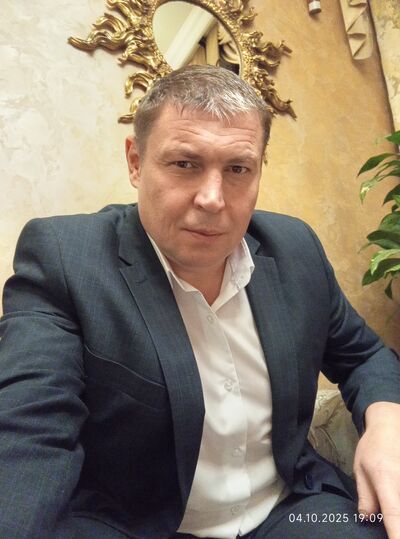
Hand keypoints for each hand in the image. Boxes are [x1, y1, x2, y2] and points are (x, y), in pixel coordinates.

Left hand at [354, 401, 399, 538]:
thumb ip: (366, 496)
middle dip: (396, 523)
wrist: (391, 422)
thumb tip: (367, 519)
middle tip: (386, 507)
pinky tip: (393, 494)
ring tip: (389, 489)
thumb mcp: (361, 469)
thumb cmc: (373, 446)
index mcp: (387, 478)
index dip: (397, 534)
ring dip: (398, 507)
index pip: (394, 514)